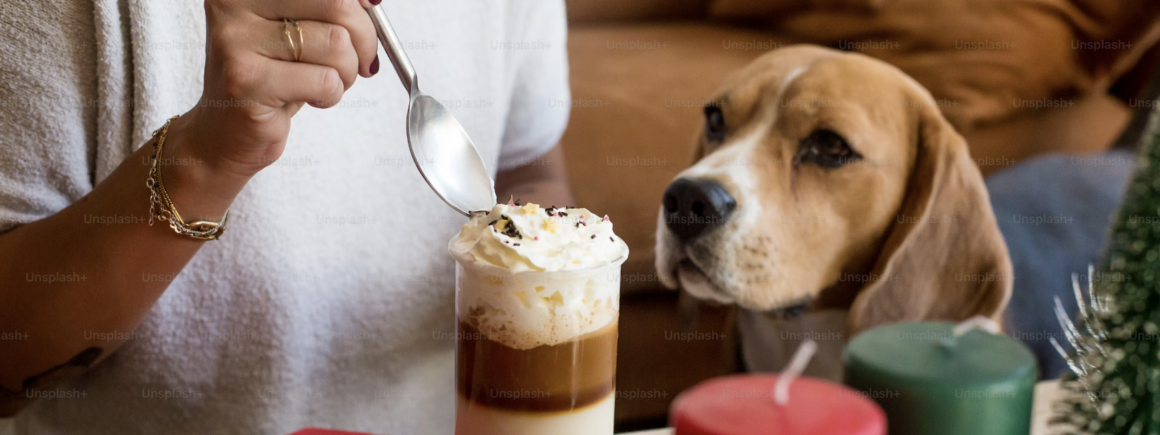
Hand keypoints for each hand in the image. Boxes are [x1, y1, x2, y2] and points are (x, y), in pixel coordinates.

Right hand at [175, 0, 381, 179]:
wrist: (225, 132)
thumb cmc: (270, 77)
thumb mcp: (296, 30)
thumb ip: (326, 9)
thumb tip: (371, 0)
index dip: (357, 1)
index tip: (371, 7)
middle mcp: (234, 4)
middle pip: (337, 4)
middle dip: (364, 37)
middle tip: (360, 60)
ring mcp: (236, 40)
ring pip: (336, 44)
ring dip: (346, 72)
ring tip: (326, 82)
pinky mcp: (246, 80)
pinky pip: (325, 80)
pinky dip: (332, 94)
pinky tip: (310, 98)